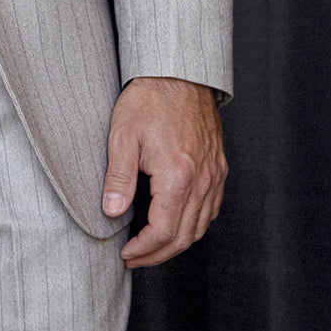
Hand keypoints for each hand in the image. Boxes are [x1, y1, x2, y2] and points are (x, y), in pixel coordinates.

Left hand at [101, 76, 225, 267]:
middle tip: (135, 257)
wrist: (178, 73)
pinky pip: (211, 208)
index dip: (144, 250)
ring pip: (201, 226)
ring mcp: (214, 175)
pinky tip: (176, 221)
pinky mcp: (219, 167)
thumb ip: (118, 177)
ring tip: (151, 245)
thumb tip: (112, 212)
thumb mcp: (122, 135)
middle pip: (185, 236)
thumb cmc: (149, 99)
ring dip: (177, 242)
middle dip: (158, 254)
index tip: (126, 254)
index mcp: (178, 176)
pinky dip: (194, 224)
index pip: (164, 232)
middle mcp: (202, 180)